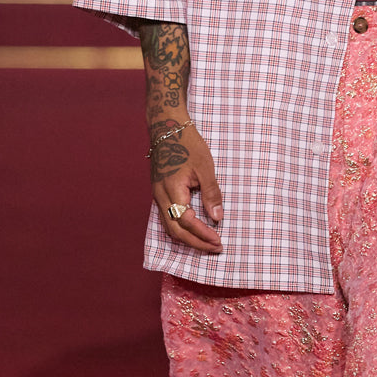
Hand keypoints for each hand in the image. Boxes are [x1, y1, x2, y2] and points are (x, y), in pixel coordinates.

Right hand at [150, 123, 223, 252]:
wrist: (167, 128)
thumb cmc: (187, 144)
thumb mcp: (205, 168)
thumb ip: (211, 193)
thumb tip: (218, 217)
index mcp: (172, 190)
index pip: (186, 221)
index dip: (202, 234)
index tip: (218, 240)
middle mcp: (161, 197)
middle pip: (175, 231)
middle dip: (195, 243)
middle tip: (215, 248)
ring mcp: (158, 196)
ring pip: (169, 227)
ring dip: (188, 238)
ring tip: (207, 243)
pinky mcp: (160, 193)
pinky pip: (168, 218)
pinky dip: (181, 229)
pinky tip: (194, 230)